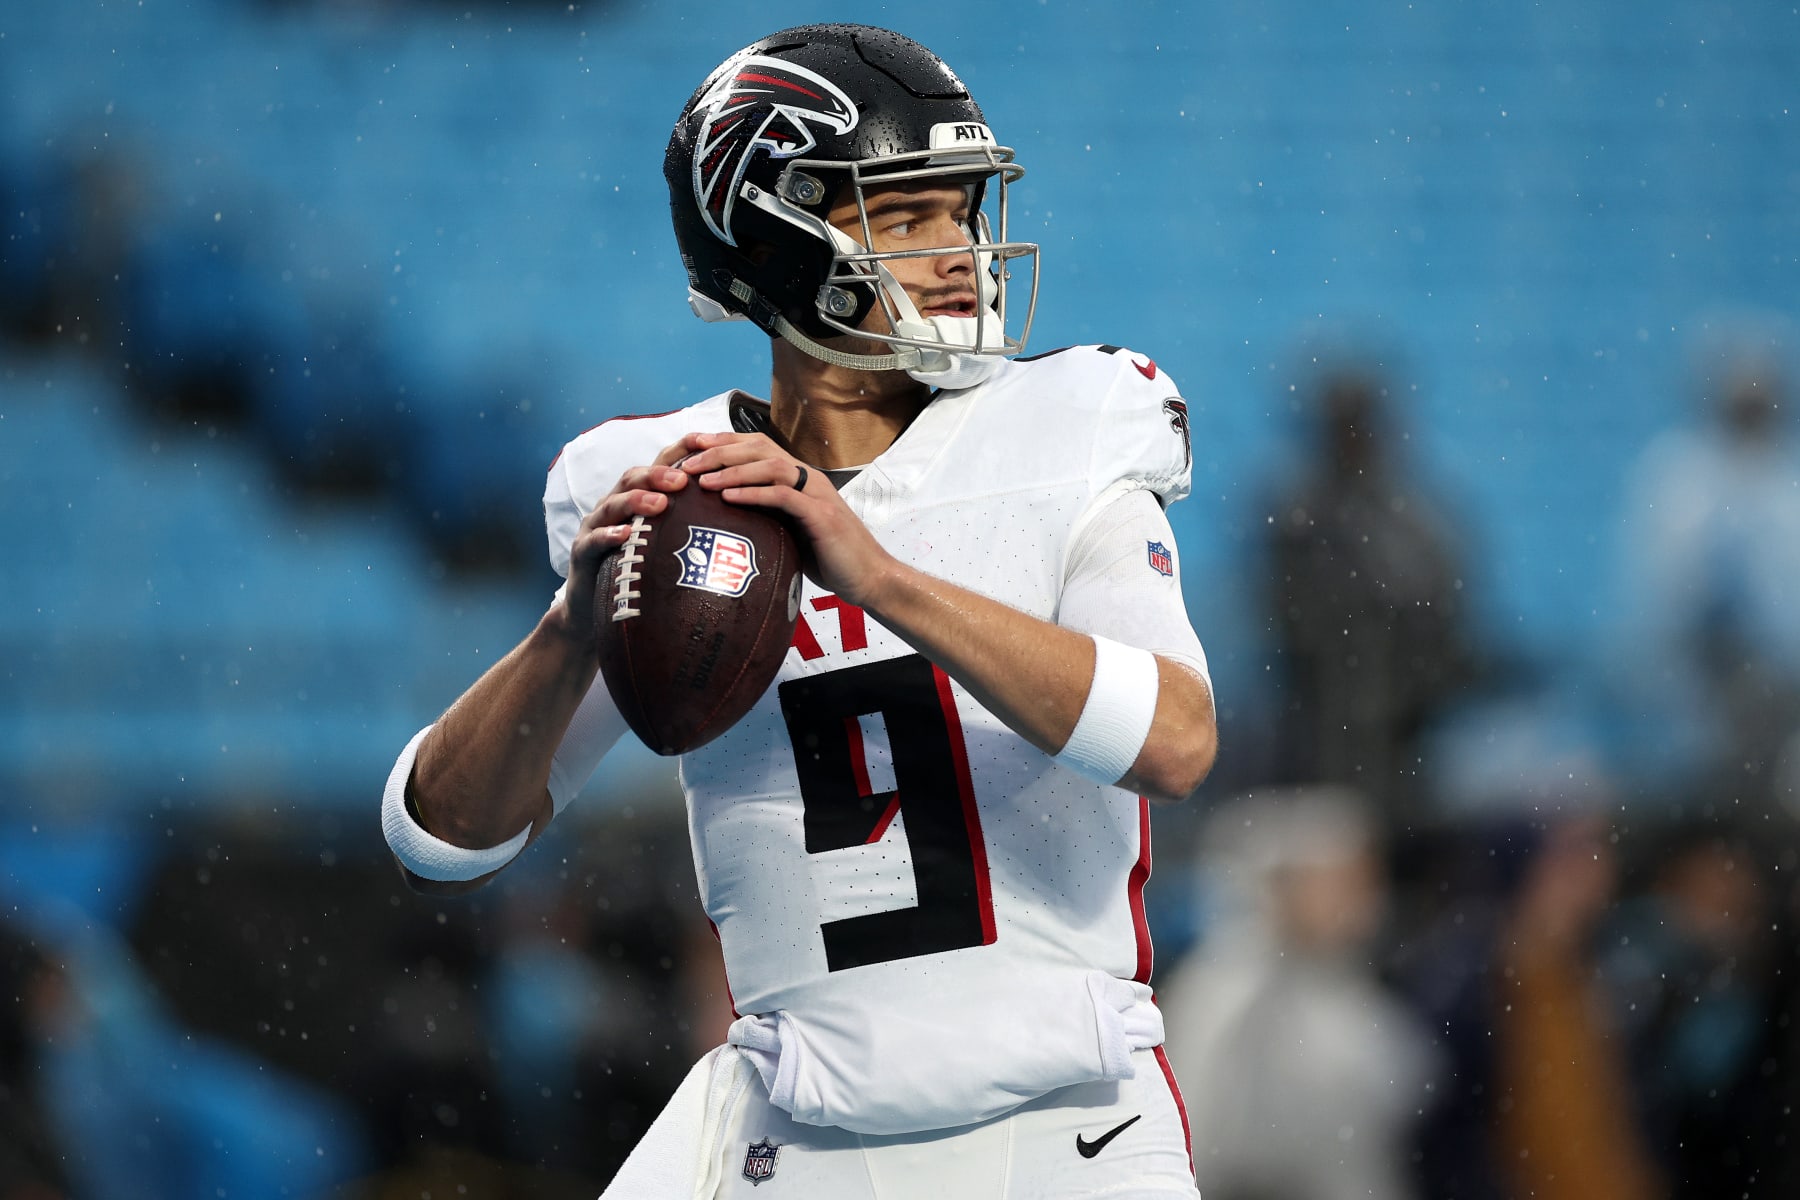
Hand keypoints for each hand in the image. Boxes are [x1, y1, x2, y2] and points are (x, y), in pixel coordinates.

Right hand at [551, 440, 693, 646]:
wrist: (594, 611)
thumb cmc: (638, 575)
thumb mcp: (666, 546)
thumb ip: (693, 528)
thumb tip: (743, 523)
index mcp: (637, 499)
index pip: (658, 466)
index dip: (680, 450)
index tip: (706, 442)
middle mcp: (614, 507)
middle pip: (633, 478)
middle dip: (658, 475)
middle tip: (684, 479)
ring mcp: (595, 527)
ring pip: (612, 504)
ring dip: (636, 500)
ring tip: (660, 503)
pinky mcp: (582, 552)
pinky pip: (593, 541)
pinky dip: (609, 535)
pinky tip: (625, 534)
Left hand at [669, 430, 898, 608]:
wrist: (869, 577)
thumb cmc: (829, 559)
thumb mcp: (792, 532)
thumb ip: (768, 518)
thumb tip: (728, 520)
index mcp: (800, 479)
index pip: (757, 448)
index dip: (723, 442)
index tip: (690, 447)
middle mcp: (808, 478)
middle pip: (758, 448)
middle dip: (718, 450)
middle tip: (686, 460)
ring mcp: (816, 494)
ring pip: (769, 466)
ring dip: (730, 469)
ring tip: (700, 479)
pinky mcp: (821, 515)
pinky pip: (783, 495)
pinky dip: (752, 494)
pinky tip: (727, 497)